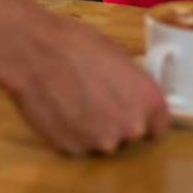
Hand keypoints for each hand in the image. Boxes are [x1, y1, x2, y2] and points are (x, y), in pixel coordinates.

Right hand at [9, 12, 169, 154]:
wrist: (33, 52)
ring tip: (72, 99)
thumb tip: (128, 90)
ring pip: (102, 139)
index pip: (160, 124)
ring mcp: (100, 142)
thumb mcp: (117, 55)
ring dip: (93, 126)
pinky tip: (59, 107)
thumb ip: (131, 82)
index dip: (145, 115)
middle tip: (95, 96)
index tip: (132, 107)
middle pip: (130, 133)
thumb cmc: (76, 43)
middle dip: (117, 118)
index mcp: (148, 101)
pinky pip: (78, 143)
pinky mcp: (72, 149)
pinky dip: (71, 131)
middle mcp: (130, 128)